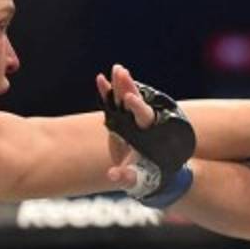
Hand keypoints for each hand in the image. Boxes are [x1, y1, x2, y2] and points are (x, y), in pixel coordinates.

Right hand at [95, 64, 153, 183]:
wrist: (150, 172)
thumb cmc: (146, 177)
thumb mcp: (137, 180)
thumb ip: (126, 177)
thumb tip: (112, 176)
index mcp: (149, 134)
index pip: (144, 116)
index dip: (137, 107)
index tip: (129, 98)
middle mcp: (141, 123)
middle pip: (137, 101)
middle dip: (128, 87)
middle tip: (121, 72)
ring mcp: (131, 120)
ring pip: (126, 98)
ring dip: (120, 84)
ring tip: (116, 68)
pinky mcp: (122, 121)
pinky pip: (114, 103)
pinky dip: (108, 92)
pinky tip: (100, 78)